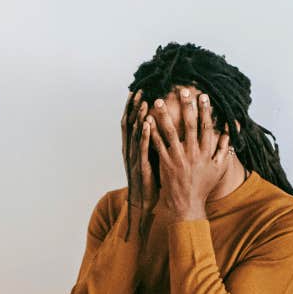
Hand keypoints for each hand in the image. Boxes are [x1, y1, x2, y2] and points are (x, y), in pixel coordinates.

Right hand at [121, 89, 157, 211]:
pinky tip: (147, 125)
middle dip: (134, 107)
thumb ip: (153, 142)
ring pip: (135, 135)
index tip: (139, 91)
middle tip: (140, 90)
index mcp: (133, 148)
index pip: (131, 123)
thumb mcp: (151, 158)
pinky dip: (144, 136)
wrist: (144, 203)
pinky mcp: (141, 167)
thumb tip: (162, 127)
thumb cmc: (150, 180)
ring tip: (144, 103)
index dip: (133, 107)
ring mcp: (134, 159)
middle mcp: (131, 151)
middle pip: (130, 125)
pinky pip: (142, 149)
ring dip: (139, 118)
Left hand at [146, 88, 229, 219]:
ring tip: (158, 101)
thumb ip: (225, 148)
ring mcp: (178, 158)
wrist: (187, 205)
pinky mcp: (165, 164)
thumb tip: (231, 130)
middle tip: (182, 90)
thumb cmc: (203, 186)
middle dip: (186, 107)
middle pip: (190, 125)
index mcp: (206, 153)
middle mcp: (193, 154)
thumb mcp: (218, 168)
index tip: (202, 95)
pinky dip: (152, 132)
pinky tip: (147, 120)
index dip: (205, 111)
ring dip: (164, 115)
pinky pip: (157, 145)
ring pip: (170, 132)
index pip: (207, 127)